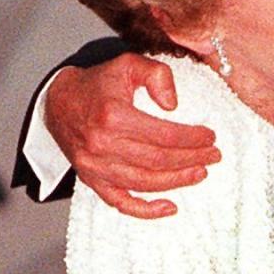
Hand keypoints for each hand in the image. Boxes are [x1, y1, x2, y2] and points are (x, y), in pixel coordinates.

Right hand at [46, 54, 220, 218]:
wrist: (59, 101)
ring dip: (177, 181)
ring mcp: (95, 166)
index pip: (163, 135)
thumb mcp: (129, 64)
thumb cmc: (99, 83)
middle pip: (157, 160)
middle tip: (214, 155)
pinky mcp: (91, 180)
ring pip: (144, 182)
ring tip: (200, 173)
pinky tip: (170, 207)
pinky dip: (146, 210)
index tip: (210, 136)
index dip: (191, 138)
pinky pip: (120, 202)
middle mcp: (102, 145)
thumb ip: (157, 75)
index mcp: (113, 116)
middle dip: (191, 159)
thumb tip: (173, 105)